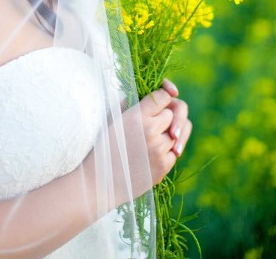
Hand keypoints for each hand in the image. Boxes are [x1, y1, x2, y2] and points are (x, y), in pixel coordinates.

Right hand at [95, 78, 192, 204]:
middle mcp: (150, 131)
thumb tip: (163, 91)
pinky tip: (152, 154)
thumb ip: (135, 102)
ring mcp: (159, 149)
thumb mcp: (114, 119)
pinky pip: (175, 151)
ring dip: (167, 135)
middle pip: (172, 113)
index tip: (157, 104)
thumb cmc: (105, 147)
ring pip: (176, 132)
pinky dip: (167, 151)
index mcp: (136, 116)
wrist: (99, 183)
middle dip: (163, 118)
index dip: (162, 98)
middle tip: (151, 125)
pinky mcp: (164, 166)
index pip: (164, 96)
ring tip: (151, 141)